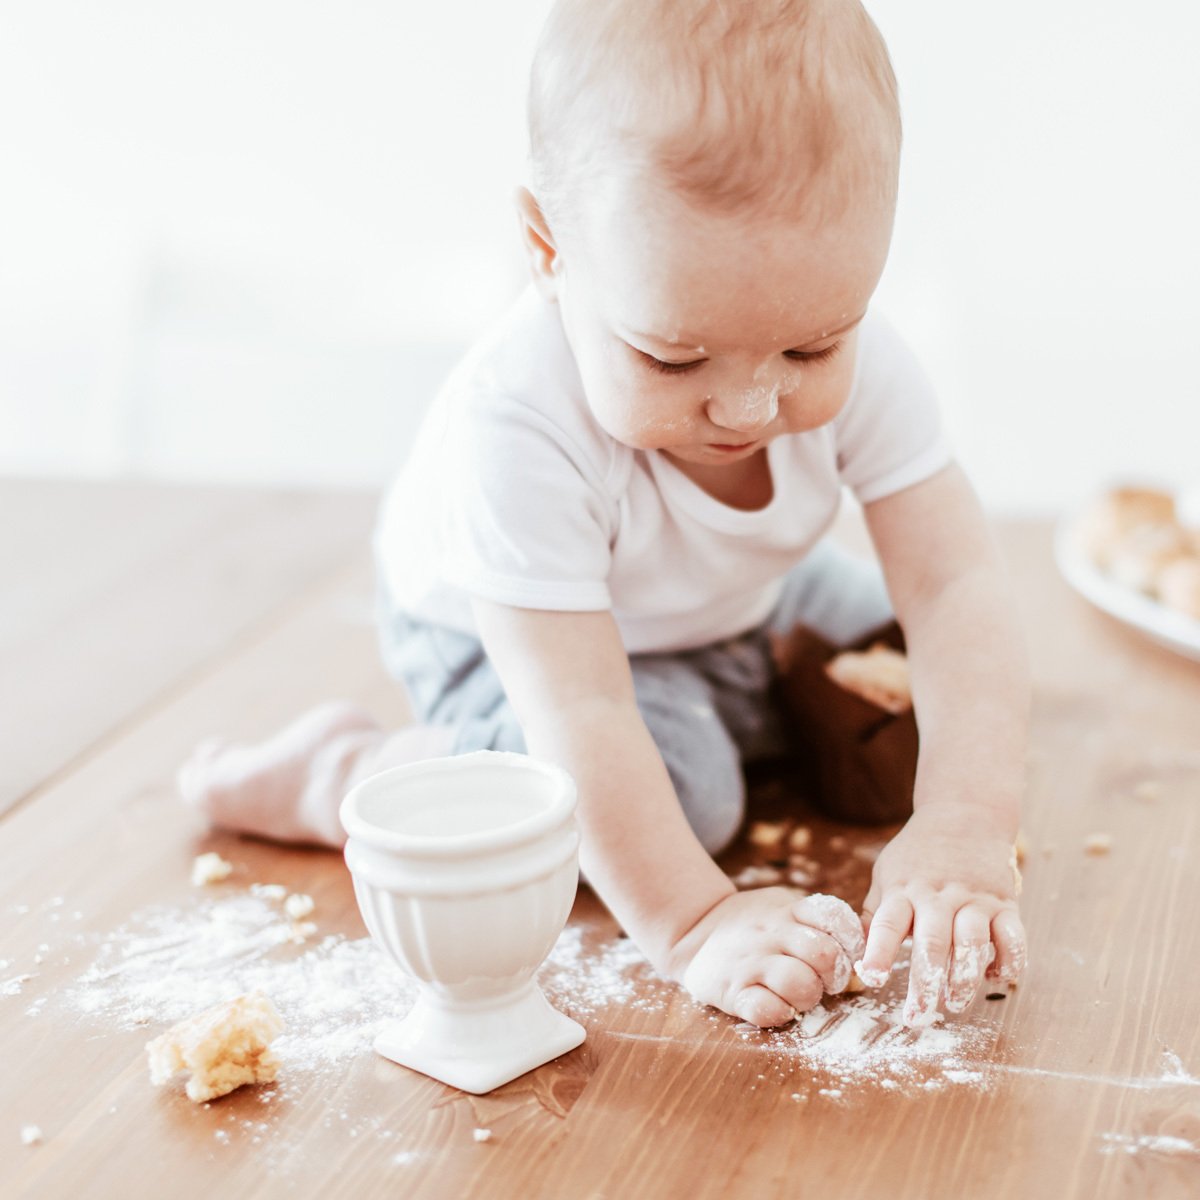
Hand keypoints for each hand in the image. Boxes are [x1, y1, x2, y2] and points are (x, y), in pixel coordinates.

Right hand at [666, 888, 865, 1026]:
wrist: (693, 930)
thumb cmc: (753, 925)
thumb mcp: (783, 909)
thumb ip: (817, 925)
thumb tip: (865, 954)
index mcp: (788, 910)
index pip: (834, 916)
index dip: (852, 940)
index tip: (850, 954)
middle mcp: (771, 933)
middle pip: (824, 954)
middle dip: (837, 975)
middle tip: (829, 982)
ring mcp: (751, 962)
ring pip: (800, 983)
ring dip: (810, 996)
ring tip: (802, 995)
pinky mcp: (732, 991)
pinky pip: (766, 1010)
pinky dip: (781, 1013)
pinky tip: (779, 1007)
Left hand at [857, 803, 1025, 1026]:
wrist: (964, 813)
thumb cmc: (917, 853)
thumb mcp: (886, 874)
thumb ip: (874, 913)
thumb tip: (852, 954)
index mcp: (903, 890)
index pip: (886, 923)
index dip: (878, 953)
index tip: (872, 979)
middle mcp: (937, 895)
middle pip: (931, 942)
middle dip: (924, 984)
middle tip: (916, 1017)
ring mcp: (973, 898)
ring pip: (971, 941)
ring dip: (964, 978)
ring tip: (954, 1005)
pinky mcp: (1004, 902)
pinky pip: (1012, 936)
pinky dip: (1009, 961)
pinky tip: (998, 978)